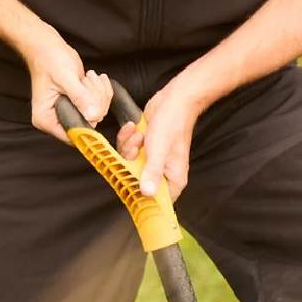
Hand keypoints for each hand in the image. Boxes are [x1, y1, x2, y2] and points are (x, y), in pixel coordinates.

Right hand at [21, 25, 112, 141]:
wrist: (48, 47)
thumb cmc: (49, 60)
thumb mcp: (65, 78)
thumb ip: (79, 97)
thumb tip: (94, 114)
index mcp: (46, 119)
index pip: (72, 135)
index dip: (87, 124)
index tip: (94, 107)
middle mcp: (57, 119)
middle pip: (88, 123)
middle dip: (94, 101)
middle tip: (86, 82)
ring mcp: (69, 111)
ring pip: (97, 113)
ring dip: (98, 93)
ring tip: (87, 77)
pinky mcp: (79, 104)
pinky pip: (99, 104)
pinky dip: (101, 90)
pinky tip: (92, 77)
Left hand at [116, 74, 205, 201]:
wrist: (174, 100)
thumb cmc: (172, 124)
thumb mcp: (159, 150)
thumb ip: (152, 173)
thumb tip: (146, 194)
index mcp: (173, 178)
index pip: (157, 201)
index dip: (141, 197)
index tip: (129, 185)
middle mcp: (163, 172)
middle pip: (137, 181)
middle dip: (131, 163)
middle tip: (137, 150)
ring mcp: (152, 159)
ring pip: (129, 163)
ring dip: (129, 147)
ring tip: (140, 136)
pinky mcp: (144, 147)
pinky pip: (128, 149)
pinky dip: (128, 138)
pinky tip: (135, 129)